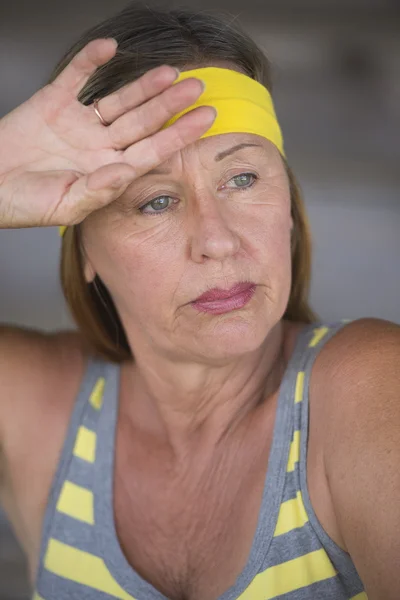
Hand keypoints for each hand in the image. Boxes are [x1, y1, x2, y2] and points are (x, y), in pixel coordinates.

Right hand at [0, 38, 215, 229]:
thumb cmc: (25, 204)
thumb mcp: (65, 206)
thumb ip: (97, 191)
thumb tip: (124, 171)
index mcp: (108, 171)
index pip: (152, 150)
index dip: (180, 135)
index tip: (206, 119)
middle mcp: (99, 146)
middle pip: (142, 122)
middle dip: (170, 106)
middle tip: (198, 87)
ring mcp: (78, 124)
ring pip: (119, 100)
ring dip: (143, 86)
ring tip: (170, 72)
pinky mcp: (53, 103)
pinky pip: (75, 77)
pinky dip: (89, 61)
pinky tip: (109, 47)